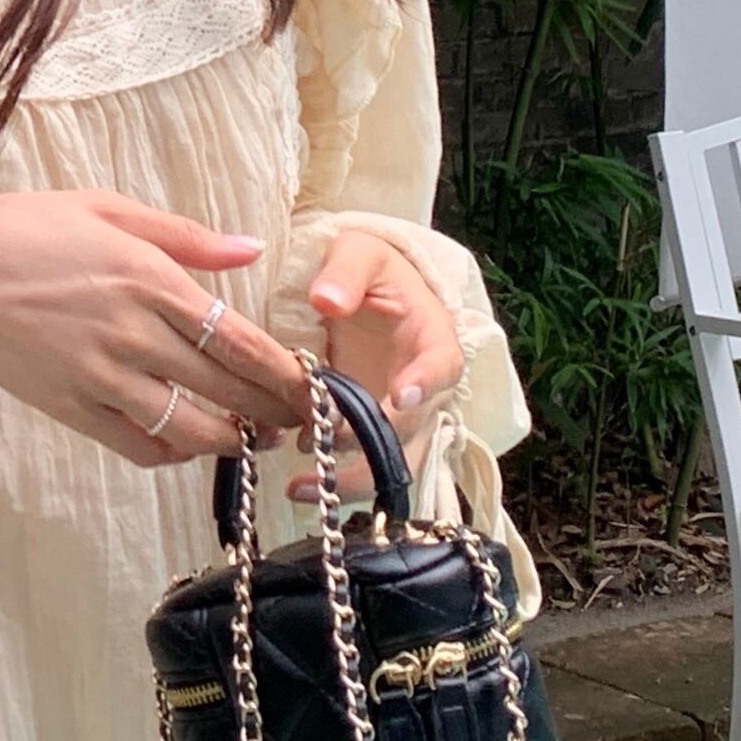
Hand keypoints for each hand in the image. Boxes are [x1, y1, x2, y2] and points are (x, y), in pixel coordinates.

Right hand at [0, 188, 317, 471]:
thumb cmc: (22, 230)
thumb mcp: (106, 208)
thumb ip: (185, 236)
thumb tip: (251, 248)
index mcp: (149, 280)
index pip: (240, 340)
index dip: (285, 371)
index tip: (314, 384)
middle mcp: (133, 334)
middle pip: (227, 390)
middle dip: (275, 411)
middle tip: (303, 420)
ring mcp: (102, 378)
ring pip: (190, 430)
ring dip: (232, 441)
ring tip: (256, 438)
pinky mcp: (73, 409)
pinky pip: (139, 447)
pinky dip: (174, 453)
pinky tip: (190, 443)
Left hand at [285, 225, 462, 503]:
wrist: (368, 289)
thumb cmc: (370, 269)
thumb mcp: (360, 253)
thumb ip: (346, 272)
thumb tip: (326, 300)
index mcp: (434, 339)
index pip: (443, 365)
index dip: (426, 383)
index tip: (401, 395)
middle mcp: (425, 388)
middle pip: (415, 429)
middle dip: (372, 443)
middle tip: (325, 441)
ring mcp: (401, 417)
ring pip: (394, 463)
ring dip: (355, 481)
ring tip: (302, 487)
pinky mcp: (374, 432)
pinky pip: (367, 467)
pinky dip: (338, 481)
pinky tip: (298, 486)